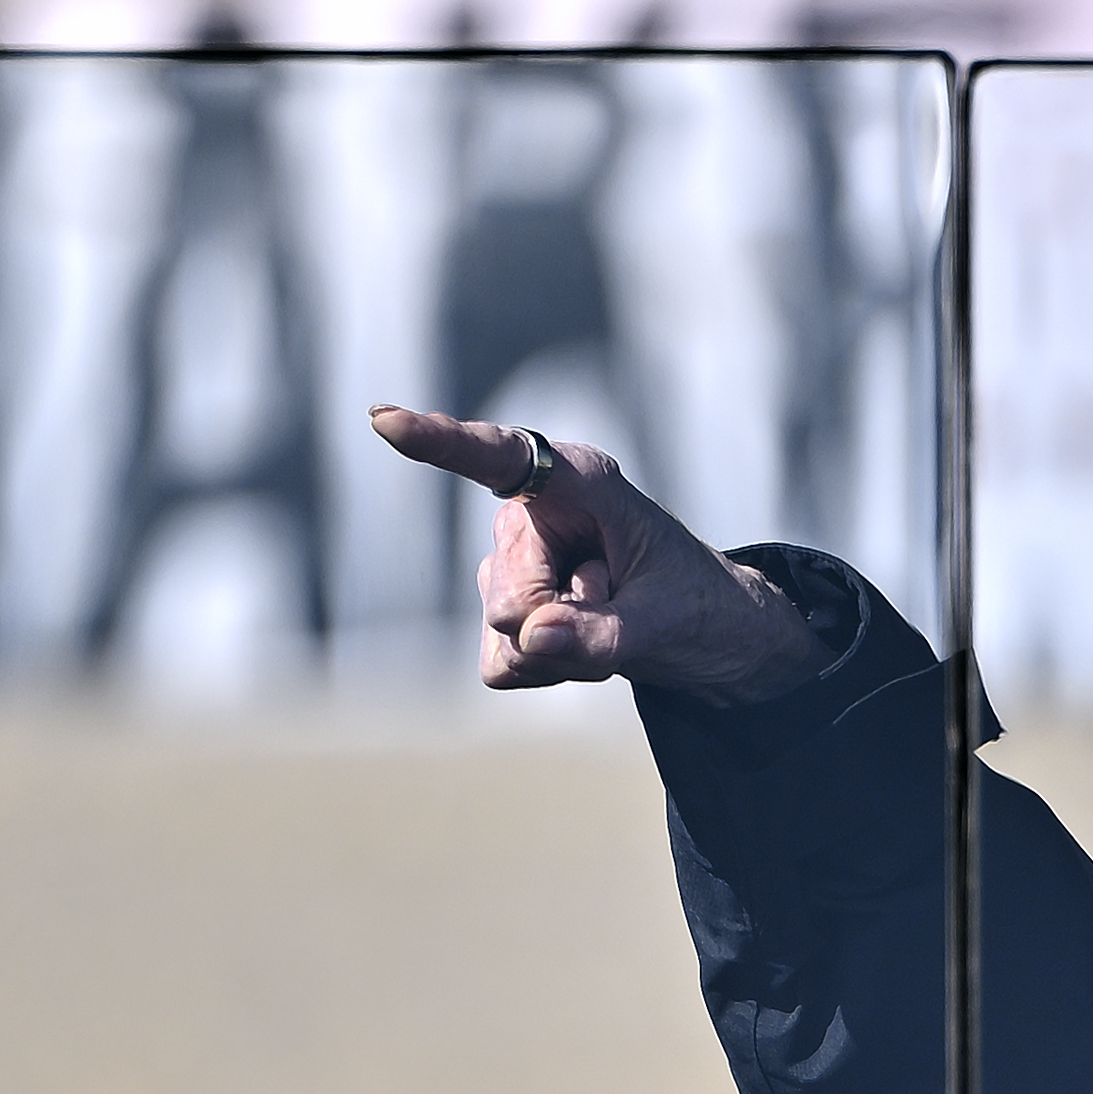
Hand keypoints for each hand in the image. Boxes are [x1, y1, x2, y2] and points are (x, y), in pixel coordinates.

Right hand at [362, 404, 829, 699]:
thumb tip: (532, 635)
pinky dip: (547, 672)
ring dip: (566, 651)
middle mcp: (530, 514)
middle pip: (509, 591)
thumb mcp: (664, 619)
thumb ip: (602, 632)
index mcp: (577, 481)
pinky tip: (581, 650)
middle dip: (564, 621)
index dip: (440, 440)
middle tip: (620, 608)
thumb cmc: (694, 603)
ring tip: (611, 625)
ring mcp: (507, 565)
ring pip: (506, 629)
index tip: (385, 421)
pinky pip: (501, 662)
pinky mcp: (501, 616)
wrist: (707, 637)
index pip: (497, 458)